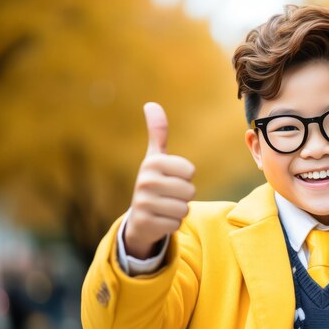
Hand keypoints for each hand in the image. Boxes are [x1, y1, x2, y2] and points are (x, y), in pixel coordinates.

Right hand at [124, 102, 195, 258]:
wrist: (138, 218)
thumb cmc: (153, 183)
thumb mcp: (155, 158)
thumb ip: (158, 132)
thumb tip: (151, 104)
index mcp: (151, 163)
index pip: (190, 171)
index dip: (186, 178)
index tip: (171, 179)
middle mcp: (144, 181)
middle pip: (190, 191)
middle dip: (184, 196)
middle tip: (168, 196)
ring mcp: (143, 203)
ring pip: (185, 208)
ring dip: (179, 210)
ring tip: (165, 207)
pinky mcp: (146, 223)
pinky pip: (177, 224)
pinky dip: (173, 224)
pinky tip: (161, 220)